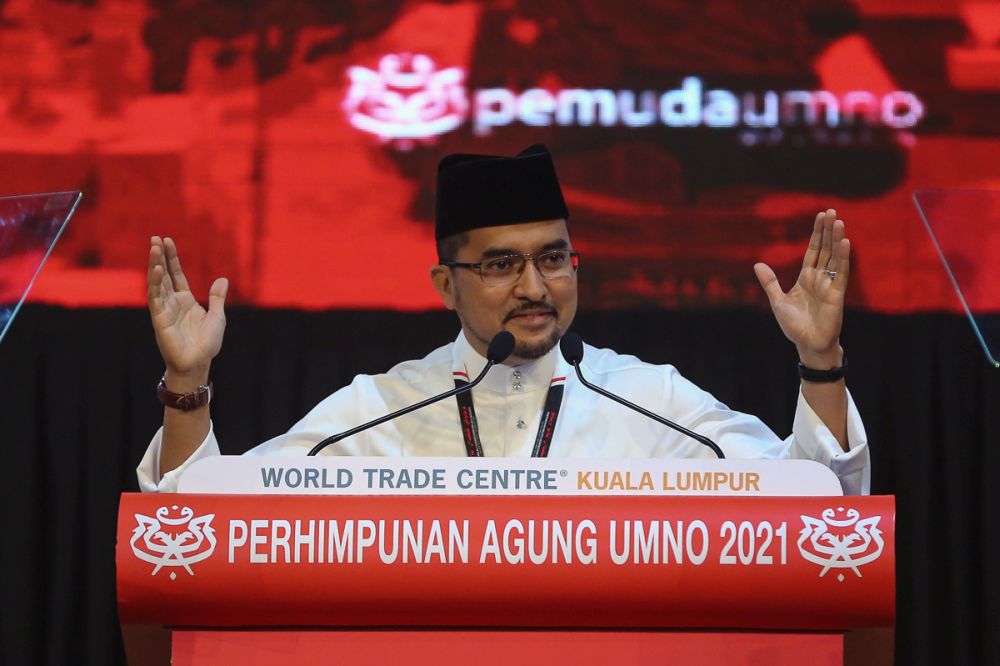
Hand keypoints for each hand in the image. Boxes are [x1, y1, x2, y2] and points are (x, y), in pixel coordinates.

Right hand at [147, 236, 227, 383]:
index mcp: (185, 301)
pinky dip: (155, 283)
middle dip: (159, 256)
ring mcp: (164, 309)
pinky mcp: (159, 319)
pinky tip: (156, 269)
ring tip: (154, 246)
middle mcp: (172, 302)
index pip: (176, 274)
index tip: (167, 241)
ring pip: (157, 282)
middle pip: (164, 274)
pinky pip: (155, 298)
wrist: (198, 363)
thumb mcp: (217, 317)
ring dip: (154, 264)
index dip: (172, 258)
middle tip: (155, 237)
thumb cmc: (207, 344)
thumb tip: (222, 278)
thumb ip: (217, 298)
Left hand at [754, 209, 848, 367]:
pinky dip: (844, 257)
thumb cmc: (794, 326)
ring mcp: (829, 285)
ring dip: (837, 239)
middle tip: (831, 211)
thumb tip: (757, 264)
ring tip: (839, 221)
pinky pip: (841, 273)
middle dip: (828, 231)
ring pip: (835, 257)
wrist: (807, 345)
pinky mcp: (837, 294)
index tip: (821, 216)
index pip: (813, 251)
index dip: (817, 234)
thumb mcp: (778, 301)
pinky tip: (845, 242)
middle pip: (825, 249)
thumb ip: (769, 282)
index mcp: (806, 278)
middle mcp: (820, 278)